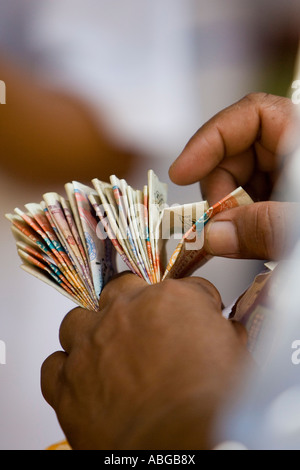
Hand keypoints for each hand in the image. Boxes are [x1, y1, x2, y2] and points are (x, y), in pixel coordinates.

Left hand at [41, 274, 250, 449]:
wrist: (184, 449)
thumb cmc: (212, 408)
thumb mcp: (237, 358)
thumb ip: (225, 333)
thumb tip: (223, 330)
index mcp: (170, 301)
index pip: (184, 288)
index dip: (193, 306)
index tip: (195, 319)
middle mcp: (125, 313)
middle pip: (122, 288)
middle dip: (135, 303)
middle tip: (146, 327)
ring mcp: (91, 345)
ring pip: (77, 321)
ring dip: (91, 333)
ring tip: (106, 352)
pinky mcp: (67, 383)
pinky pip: (54, 366)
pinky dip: (66, 372)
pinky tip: (83, 382)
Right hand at [169, 93, 298, 259]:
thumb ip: (264, 228)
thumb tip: (213, 237)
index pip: (249, 114)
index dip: (209, 140)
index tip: (180, 174)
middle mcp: (292, 152)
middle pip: (237, 154)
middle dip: (219, 191)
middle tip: (216, 227)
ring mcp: (289, 177)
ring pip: (241, 183)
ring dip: (229, 213)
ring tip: (240, 239)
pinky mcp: (285, 200)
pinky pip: (252, 204)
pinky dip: (243, 223)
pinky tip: (250, 240)